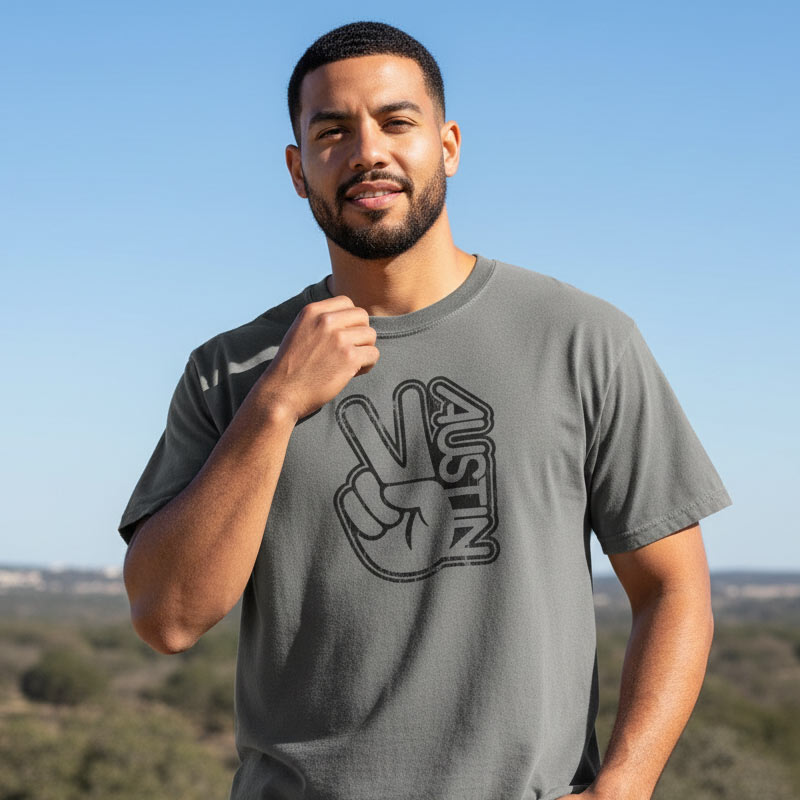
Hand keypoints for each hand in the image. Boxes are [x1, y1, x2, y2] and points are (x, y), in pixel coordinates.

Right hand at [259, 295, 378, 420]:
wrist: (282, 392)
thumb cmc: (292, 366)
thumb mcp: (300, 330)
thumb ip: (322, 320)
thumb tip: (352, 318)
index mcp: (313, 311)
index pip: (347, 302)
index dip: (349, 320)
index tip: (341, 336)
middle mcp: (326, 320)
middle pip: (362, 316)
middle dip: (359, 333)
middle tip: (348, 351)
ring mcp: (339, 338)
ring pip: (370, 335)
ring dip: (364, 350)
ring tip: (349, 363)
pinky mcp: (349, 357)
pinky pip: (373, 354)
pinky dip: (367, 365)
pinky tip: (352, 373)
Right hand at [334, 378, 497, 579]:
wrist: (425, 574)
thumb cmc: (443, 537)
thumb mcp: (441, 506)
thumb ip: (417, 489)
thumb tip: (384, 487)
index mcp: (424, 471)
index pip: (416, 435)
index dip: (412, 410)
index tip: (409, 388)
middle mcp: (397, 478)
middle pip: (378, 445)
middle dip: (366, 426)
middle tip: (351, 405)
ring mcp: (377, 495)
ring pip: (363, 481)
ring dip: (379, 507)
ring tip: (396, 523)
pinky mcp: (360, 513)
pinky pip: (353, 502)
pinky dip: (367, 520)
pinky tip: (382, 531)